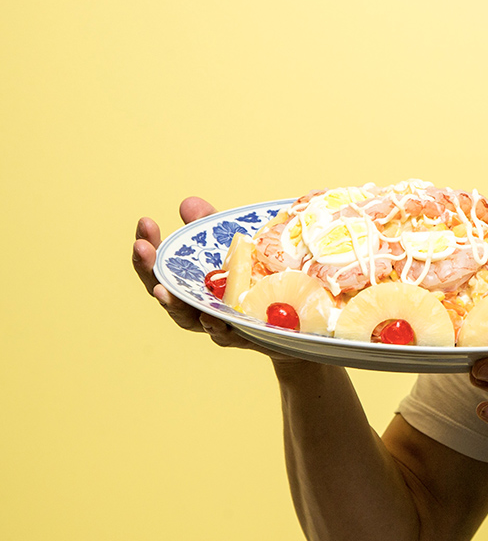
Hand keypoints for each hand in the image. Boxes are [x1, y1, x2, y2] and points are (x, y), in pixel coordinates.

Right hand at [132, 197, 264, 353]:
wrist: (294, 316)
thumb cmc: (254, 276)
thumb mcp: (233, 245)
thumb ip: (210, 225)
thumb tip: (188, 204)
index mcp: (189, 282)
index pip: (159, 266)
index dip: (148, 246)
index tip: (144, 223)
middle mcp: (196, 305)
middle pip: (164, 291)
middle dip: (150, 269)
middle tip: (141, 247)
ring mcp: (216, 323)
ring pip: (187, 318)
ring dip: (173, 304)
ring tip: (162, 290)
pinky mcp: (241, 336)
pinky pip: (225, 335)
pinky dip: (214, 327)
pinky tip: (208, 316)